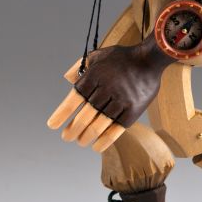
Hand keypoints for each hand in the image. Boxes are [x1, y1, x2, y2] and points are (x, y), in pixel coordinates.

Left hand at [47, 35, 173, 151]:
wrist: (149, 59)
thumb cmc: (122, 57)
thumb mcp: (99, 55)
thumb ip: (81, 66)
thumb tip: (67, 79)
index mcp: (94, 76)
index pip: (73, 99)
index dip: (62, 114)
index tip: (53, 125)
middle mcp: (106, 89)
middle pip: (84, 116)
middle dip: (73, 129)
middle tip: (67, 136)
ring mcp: (120, 100)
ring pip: (99, 125)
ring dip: (86, 136)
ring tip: (80, 141)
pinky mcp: (133, 110)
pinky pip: (116, 129)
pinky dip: (105, 140)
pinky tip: (97, 146)